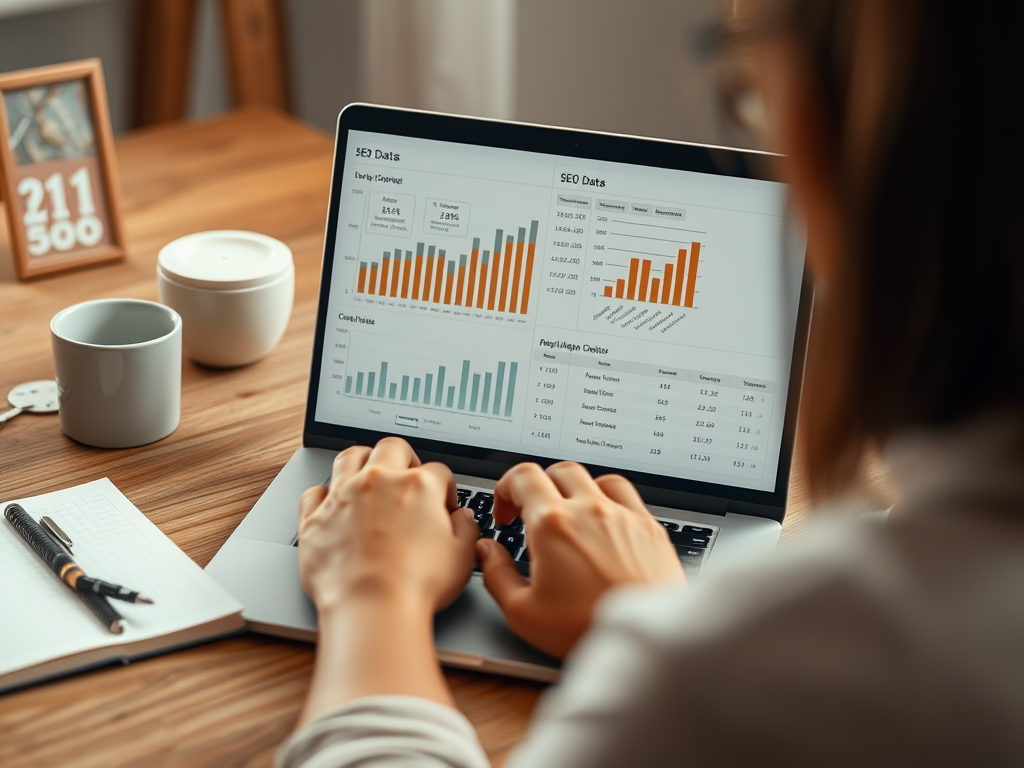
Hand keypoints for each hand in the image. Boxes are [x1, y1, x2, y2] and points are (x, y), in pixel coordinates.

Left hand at [298, 437, 478, 613]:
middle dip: (404, 457)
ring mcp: (344, 496)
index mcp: (418, 487)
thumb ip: (466, 529)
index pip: (438, 471)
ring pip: (350, 456)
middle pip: (392, 448)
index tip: (444, 503)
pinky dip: (322, 494)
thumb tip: (464, 519)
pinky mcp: (316, 518)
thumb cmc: (417, 584)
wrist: (372, 607)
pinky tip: (330, 502)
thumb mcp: (462, 557)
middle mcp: (379, 482)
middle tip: (407, 475)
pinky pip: (314, 492)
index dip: (445, 488)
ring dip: (362, 460)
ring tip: (368, 474)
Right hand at [478, 461, 683, 657]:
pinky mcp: (648, 526)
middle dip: (538, 488)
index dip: (505, 489)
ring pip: (592, 478)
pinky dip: (608, 497)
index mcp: (553, 525)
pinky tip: (603, 519)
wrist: (645, 640)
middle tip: (532, 514)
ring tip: (569, 515)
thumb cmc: (587, 629)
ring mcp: (621, 515)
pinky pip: (624, 493)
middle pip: (557, 472)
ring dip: (573, 490)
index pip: (522, 476)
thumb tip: (488, 552)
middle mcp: (588, 510)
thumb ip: (496, 575)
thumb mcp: (522, 613)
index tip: (506, 513)